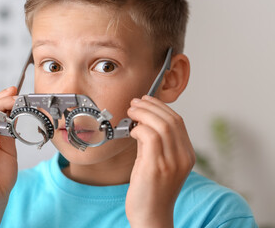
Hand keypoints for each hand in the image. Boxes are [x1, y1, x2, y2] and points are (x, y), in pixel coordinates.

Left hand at [125, 95, 195, 227]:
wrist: (151, 217)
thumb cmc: (151, 190)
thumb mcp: (157, 162)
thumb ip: (154, 143)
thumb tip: (142, 121)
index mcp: (186, 155)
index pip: (178, 121)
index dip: (160, 107)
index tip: (146, 101)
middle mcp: (183, 157)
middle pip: (171, 119)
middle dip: (151, 106)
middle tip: (135, 102)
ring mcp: (171, 163)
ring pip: (161, 125)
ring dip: (143, 113)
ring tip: (131, 111)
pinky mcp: (156, 168)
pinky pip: (150, 136)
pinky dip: (139, 128)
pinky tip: (131, 130)